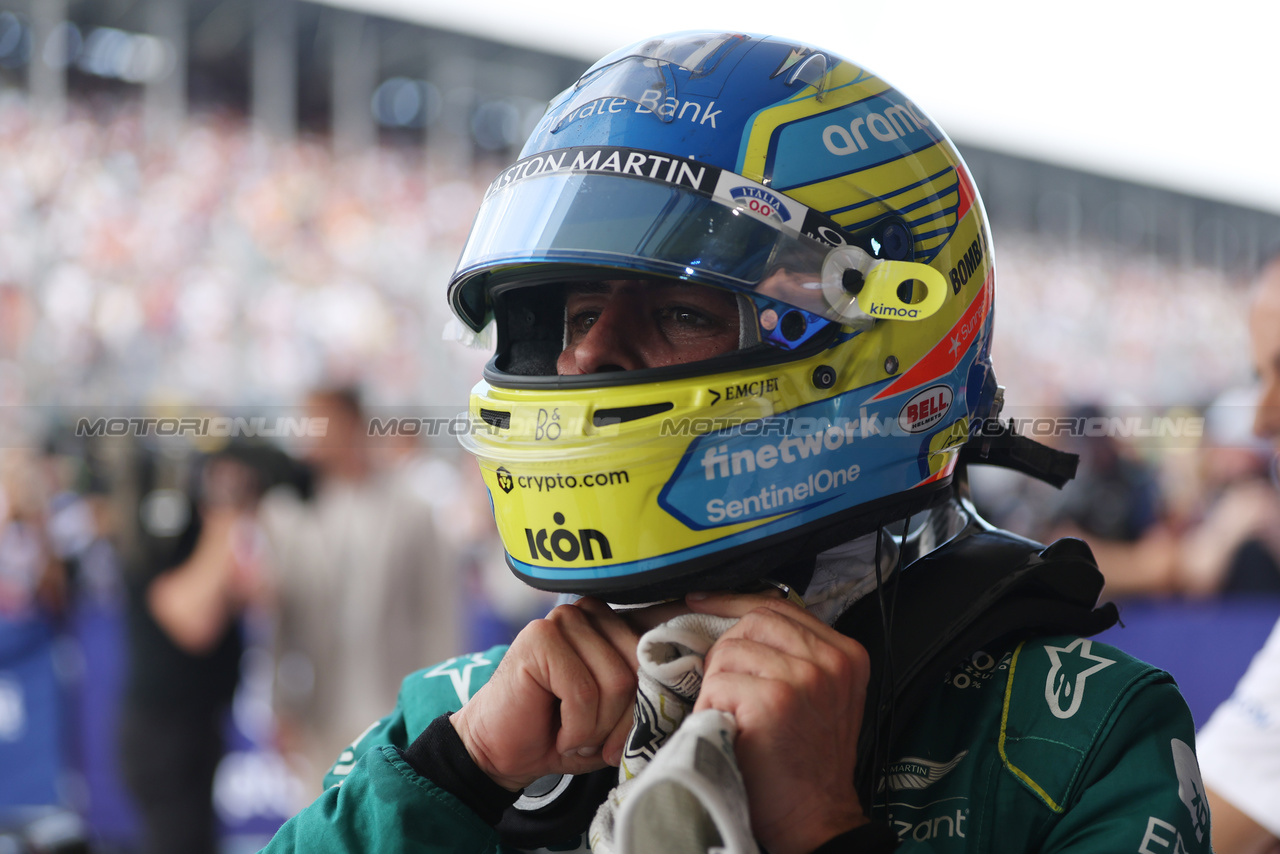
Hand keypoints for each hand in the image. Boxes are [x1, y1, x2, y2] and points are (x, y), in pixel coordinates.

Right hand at [450, 597, 685, 790]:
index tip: (648, 724)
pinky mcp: (540, 638)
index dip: (659, 692)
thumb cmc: (562, 731)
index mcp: (614, 621)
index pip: (661, 646)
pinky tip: (557, 731)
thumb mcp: (618, 715)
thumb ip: (649, 696)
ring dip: (597, 728)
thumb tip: (691, 690)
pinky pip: (583, 693)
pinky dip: (575, 728)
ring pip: (616, 682)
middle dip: (623, 720)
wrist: (501, 751)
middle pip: (640, 670)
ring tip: (573, 733)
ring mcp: (564, 619)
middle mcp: (591, 611)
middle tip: (596, 738)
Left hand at [689, 591, 870, 853]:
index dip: (733, 603)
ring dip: (717, 685)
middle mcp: (832, 660)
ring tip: (730, 717)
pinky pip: (718, 682)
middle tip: (725, 689)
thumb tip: (736, 622)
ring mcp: (805, 679)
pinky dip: (710, 706)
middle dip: (726, 651)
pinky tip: (726, 730)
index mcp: (846, 654)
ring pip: (730, 651)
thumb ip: (794, 655)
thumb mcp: (818, 697)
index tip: (701, 604)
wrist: (814, 820)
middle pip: (753, 622)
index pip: (779, 606)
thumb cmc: (805, 762)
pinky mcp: (774, 700)